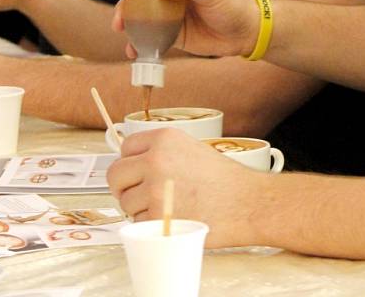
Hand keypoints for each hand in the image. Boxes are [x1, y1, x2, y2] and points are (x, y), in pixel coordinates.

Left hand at [107, 127, 264, 246]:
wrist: (248, 202)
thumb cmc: (226, 181)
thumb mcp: (192, 150)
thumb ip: (164, 154)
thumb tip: (137, 167)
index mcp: (164, 138)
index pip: (126, 147)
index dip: (129, 163)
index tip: (134, 174)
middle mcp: (156, 159)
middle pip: (115, 175)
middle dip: (123, 188)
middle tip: (138, 196)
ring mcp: (154, 188)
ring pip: (125, 202)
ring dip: (138, 210)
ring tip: (165, 209)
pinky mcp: (157, 215)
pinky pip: (138, 222)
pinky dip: (150, 225)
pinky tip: (171, 220)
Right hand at [111, 0, 258, 58]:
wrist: (246, 33)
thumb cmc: (233, 4)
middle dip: (124, 1)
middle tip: (121, 13)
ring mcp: (169, 12)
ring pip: (141, 15)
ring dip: (127, 21)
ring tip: (122, 29)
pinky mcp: (171, 33)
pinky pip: (150, 37)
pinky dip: (139, 43)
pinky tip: (133, 50)